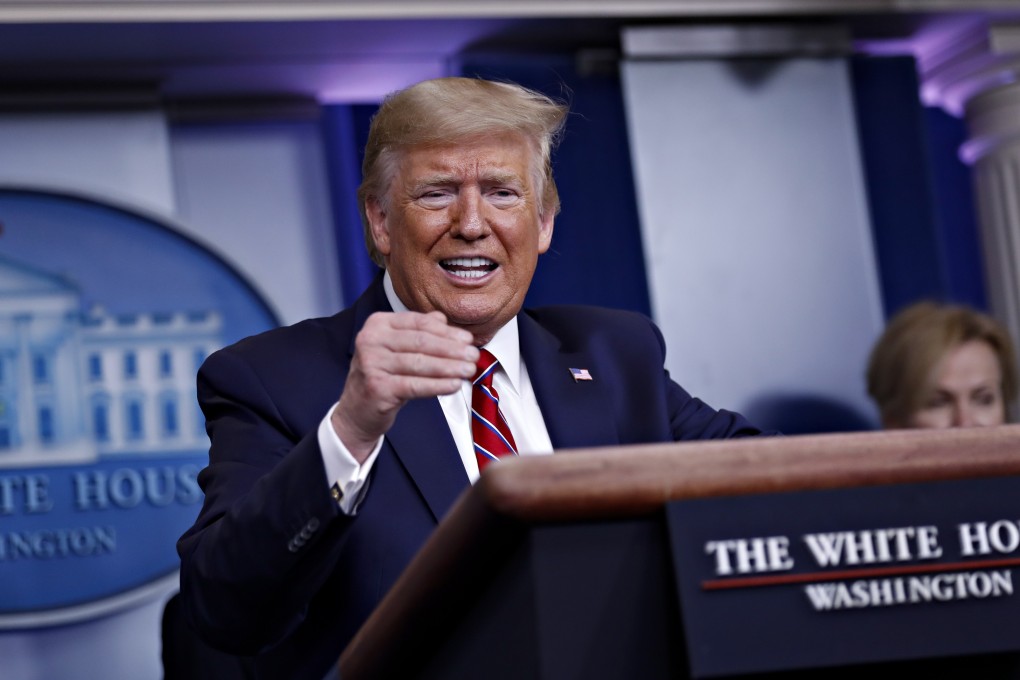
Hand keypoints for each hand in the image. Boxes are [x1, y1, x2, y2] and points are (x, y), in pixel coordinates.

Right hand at [332, 311, 478, 461]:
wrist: (357, 410)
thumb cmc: (383, 375)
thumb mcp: (398, 348)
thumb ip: (418, 330)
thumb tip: (443, 318)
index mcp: (378, 324)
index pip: (419, 323)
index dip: (446, 331)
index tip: (468, 339)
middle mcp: (370, 340)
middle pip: (421, 342)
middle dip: (452, 349)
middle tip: (473, 355)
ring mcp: (371, 363)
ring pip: (420, 363)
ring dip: (450, 367)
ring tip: (469, 370)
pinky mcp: (377, 387)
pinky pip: (415, 385)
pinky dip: (438, 385)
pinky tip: (455, 385)